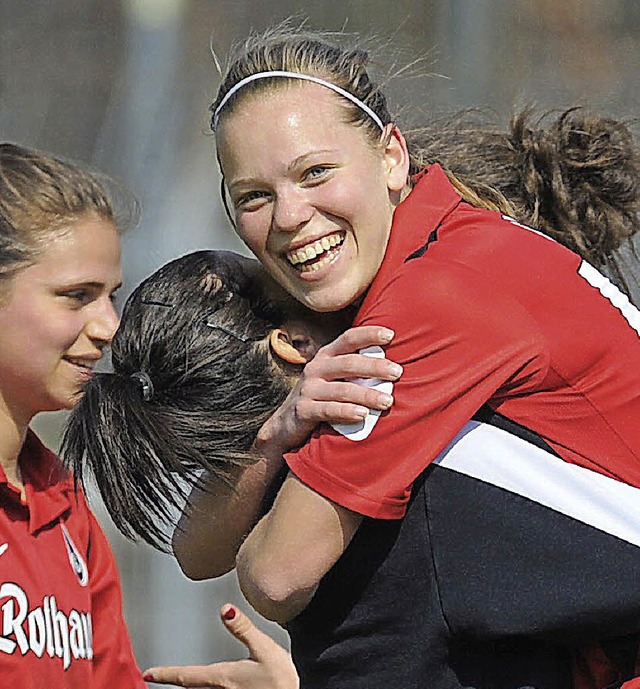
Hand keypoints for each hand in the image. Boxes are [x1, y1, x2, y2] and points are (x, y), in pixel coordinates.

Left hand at [143, 604, 298, 688]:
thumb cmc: (281, 681)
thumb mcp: (264, 649)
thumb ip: (243, 629)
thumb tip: (224, 609)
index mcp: (223, 678)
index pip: (187, 676)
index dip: (166, 674)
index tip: (148, 673)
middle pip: (193, 688)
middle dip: (178, 681)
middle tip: (159, 676)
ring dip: (193, 687)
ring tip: (183, 681)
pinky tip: (214, 686)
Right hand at [256, 325, 401, 456]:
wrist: (286, 424)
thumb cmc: (322, 398)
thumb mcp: (335, 378)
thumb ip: (356, 370)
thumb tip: (394, 366)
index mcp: (327, 356)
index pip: (348, 339)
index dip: (368, 334)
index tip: (390, 334)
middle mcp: (316, 368)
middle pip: (348, 363)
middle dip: (375, 366)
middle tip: (397, 372)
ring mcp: (308, 389)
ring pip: (341, 389)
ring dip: (367, 394)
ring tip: (387, 401)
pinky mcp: (303, 410)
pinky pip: (328, 409)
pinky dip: (346, 411)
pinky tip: (363, 415)